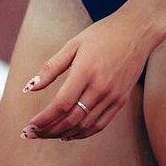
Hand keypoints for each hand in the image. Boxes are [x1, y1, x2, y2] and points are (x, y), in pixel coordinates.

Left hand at [20, 12, 153, 141]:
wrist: (137, 30)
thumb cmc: (103, 34)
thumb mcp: (74, 44)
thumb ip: (51, 67)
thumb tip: (29, 88)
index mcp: (86, 70)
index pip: (61, 104)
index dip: (43, 120)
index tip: (28, 127)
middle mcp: (100, 86)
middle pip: (71, 119)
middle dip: (48, 131)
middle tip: (32, 134)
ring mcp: (112, 95)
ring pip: (84, 126)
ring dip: (63, 134)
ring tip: (47, 134)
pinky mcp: (121, 100)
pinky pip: (99, 124)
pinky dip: (83, 133)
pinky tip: (69, 133)